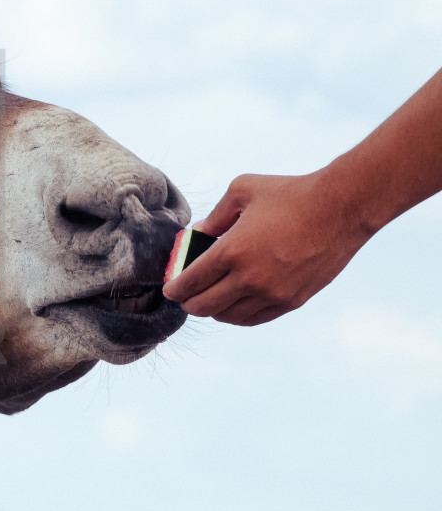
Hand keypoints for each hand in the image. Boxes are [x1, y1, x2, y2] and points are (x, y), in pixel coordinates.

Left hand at [162, 171, 372, 325]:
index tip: (169, 289)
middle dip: (188, 303)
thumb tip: (198, 235)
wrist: (341, 208)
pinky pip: (255, 318)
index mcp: (232, 251)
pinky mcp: (292, 301)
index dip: (175, 288)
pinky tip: (233, 307)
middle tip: (184, 297)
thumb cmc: (290, 194)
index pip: (191, 281)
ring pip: (229, 316)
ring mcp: (272, 293)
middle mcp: (250, 278)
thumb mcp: (241, 192)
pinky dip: (238, 316)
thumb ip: (214, 216)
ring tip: (208, 300)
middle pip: (205, 306)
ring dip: (213, 311)